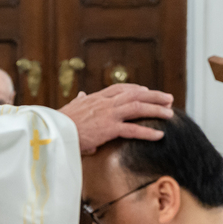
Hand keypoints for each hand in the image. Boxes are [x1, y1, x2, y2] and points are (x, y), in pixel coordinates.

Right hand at [59, 84, 173, 153]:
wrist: (52, 130)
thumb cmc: (59, 121)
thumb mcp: (71, 107)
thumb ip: (79, 101)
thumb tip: (80, 95)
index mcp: (96, 97)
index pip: (120, 88)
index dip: (136, 88)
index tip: (146, 90)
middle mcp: (105, 103)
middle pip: (135, 94)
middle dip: (154, 95)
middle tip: (168, 99)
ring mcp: (108, 114)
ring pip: (138, 108)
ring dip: (156, 110)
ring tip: (170, 114)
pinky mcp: (108, 128)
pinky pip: (133, 129)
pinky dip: (148, 132)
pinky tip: (159, 134)